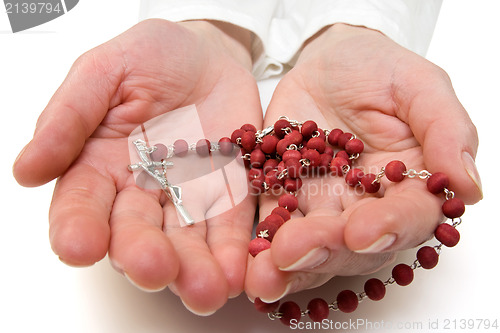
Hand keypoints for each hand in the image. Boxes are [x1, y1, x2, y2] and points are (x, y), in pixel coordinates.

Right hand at [13, 19, 261, 314]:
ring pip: (186, 241)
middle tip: (153, 268)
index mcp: (99, 166)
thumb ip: (69, 115)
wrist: (208, 55)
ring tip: (204, 290)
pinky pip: (231, 227)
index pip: (81, 205)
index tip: (79, 246)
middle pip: (136, 233)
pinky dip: (233, 251)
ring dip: (194, 268)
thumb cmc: (151, 57)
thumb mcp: (105, 71)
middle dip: (144, 254)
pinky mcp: (228, 195)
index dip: (78, 227)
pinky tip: (236, 272)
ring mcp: (187, 197)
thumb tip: (27, 169)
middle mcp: (140, 192)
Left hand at [246, 24, 481, 301]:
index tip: (363, 231)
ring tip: (264, 273)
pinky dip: (260, 245)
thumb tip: (468, 186)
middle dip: (324, 252)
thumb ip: (446, 129)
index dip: (388, 229)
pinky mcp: (283, 199)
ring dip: (287, 264)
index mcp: (409, 187)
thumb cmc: (380, 70)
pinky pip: (271, 226)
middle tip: (294, 252)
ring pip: (310, 247)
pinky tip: (246, 258)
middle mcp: (366, 207)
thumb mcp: (419, 85)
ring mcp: (322, 207)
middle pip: (353, 247)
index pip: (408, 219)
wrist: (328, 63)